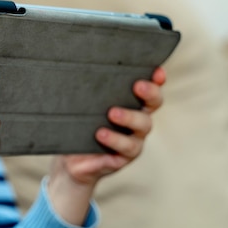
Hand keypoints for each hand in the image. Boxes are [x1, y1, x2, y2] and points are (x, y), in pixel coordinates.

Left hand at [48, 67, 165, 224]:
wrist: (69, 161)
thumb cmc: (77, 126)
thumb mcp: (81, 106)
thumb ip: (85, 91)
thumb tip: (74, 66)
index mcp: (130, 103)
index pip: (148, 88)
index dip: (156, 80)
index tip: (157, 71)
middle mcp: (137, 119)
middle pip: (154, 104)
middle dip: (150, 93)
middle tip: (137, 86)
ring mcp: (133, 139)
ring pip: (143, 125)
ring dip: (129, 117)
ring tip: (112, 113)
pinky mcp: (124, 157)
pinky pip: (126, 148)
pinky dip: (114, 139)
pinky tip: (101, 134)